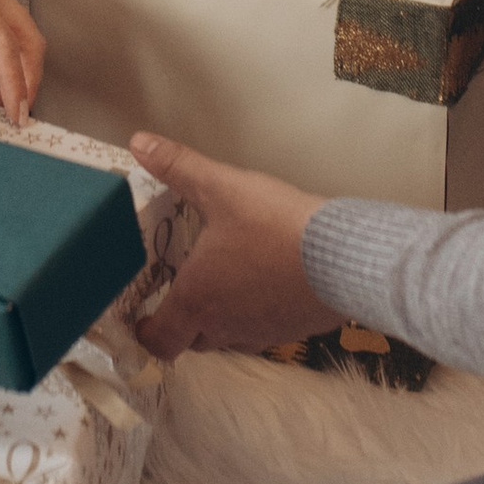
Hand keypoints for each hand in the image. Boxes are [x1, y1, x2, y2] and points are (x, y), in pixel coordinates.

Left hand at [129, 134, 340, 361]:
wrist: (345, 256)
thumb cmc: (275, 226)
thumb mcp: (223, 188)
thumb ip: (178, 166)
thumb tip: (139, 142)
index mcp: (198, 300)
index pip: (161, 340)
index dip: (148, 333)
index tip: (144, 319)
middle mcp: (226, 326)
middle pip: (193, 340)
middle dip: (184, 322)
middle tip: (184, 291)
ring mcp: (263, 333)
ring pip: (230, 339)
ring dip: (221, 320)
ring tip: (224, 285)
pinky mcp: (294, 330)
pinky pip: (265, 332)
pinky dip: (257, 316)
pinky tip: (267, 284)